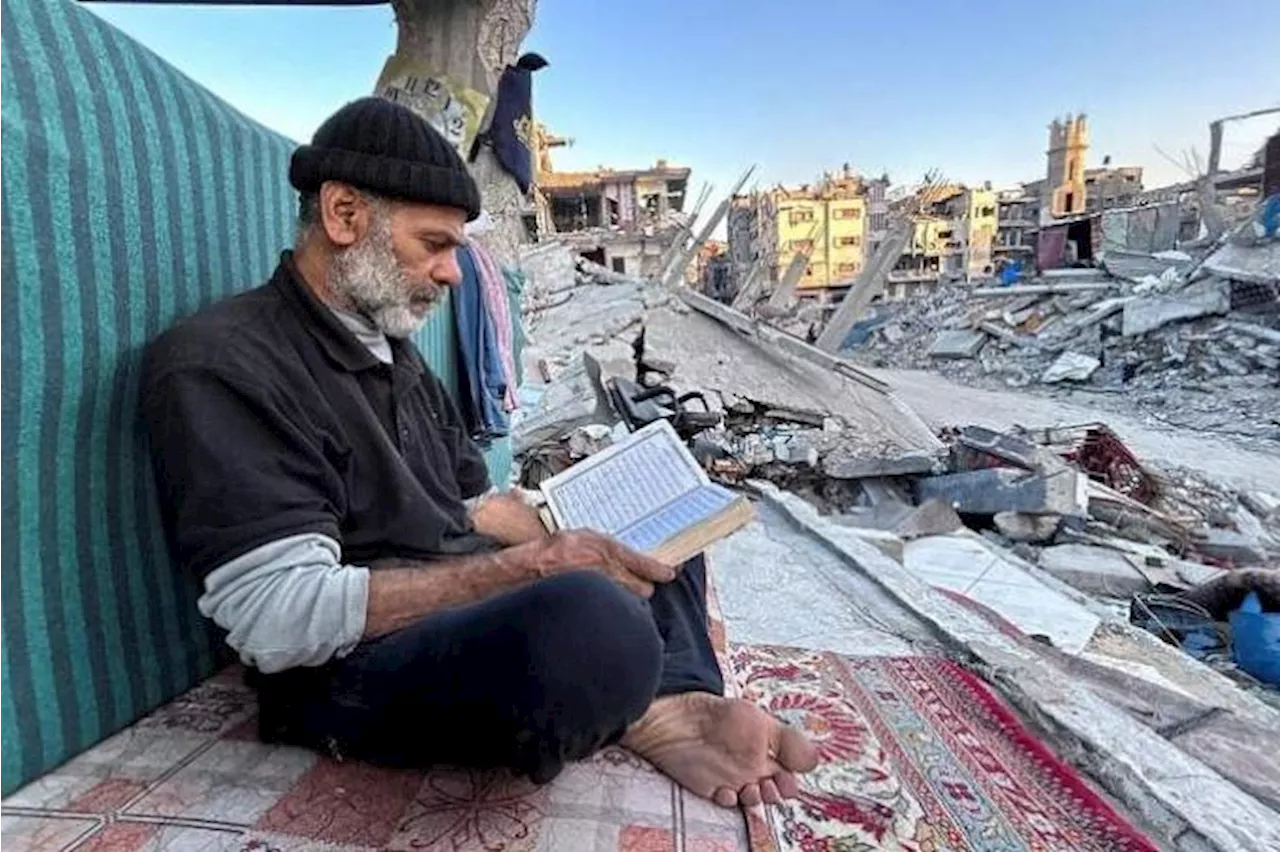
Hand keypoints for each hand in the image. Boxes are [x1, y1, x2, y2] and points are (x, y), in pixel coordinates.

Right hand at [535, 530, 676, 596]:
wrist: (529, 569)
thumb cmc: (553, 549)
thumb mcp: (583, 536)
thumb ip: (606, 545)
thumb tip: (626, 551)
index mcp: (606, 550)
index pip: (644, 563)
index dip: (660, 570)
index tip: (669, 572)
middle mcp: (606, 571)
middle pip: (642, 588)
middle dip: (643, 586)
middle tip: (642, 582)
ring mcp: (599, 590)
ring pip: (628, 599)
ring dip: (627, 596)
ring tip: (618, 590)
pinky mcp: (591, 603)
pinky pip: (612, 605)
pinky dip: (612, 603)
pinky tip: (604, 600)